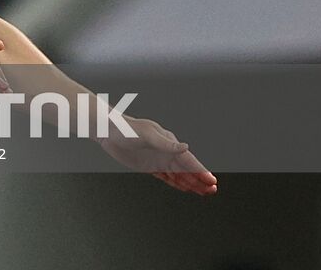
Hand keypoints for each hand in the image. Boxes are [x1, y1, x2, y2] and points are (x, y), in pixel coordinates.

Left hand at [99, 115, 217, 195]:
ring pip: (179, 175)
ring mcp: (158, 160)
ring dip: (191, 183)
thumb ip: (167, 144)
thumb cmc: (126, 129)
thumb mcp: (147, 135)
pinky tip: (185, 188)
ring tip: (204, 192)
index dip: (201, 171)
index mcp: (169, 143)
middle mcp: (166, 152)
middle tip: (213, 190)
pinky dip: (177, 184)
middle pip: (187, 169)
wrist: (108, 131)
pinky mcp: (149, 167)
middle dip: (200, 180)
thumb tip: (186, 147)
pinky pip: (167, 178)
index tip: (212, 181)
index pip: (189, 160)